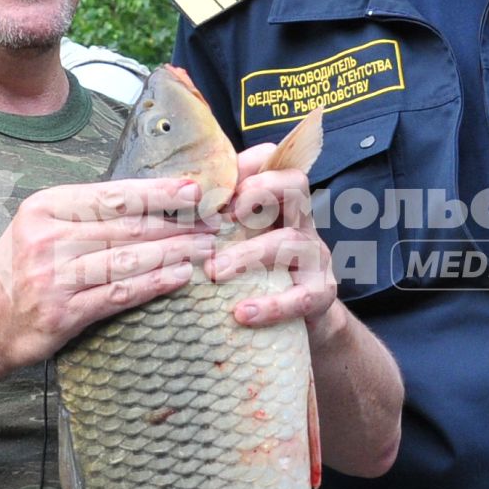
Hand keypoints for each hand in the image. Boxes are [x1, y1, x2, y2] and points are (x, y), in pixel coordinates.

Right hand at [0, 176, 214, 383]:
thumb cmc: (15, 271)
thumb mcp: (40, 228)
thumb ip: (86, 215)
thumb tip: (149, 200)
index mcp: (45, 208)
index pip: (113, 194)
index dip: (159, 191)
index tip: (196, 188)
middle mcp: (47, 238)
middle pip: (127, 225)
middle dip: (178, 222)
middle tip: (216, 219)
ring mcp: (54, 277)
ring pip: (127, 259)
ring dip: (174, 252)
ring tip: (208, 246)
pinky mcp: (62, 313)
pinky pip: (119, 294)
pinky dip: (154, 284)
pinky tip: (181, 276)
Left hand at [211, 146, 336, 330]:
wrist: (298, 325)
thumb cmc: (258, 278)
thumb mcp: (238, 243)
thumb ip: (214, 222)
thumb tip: (168, 201)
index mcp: (278, 205)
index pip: (274, 164)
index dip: (248, 165)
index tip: (215, 185)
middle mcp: (301, 223)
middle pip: (295, 185)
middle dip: (260, 190)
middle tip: (222, 214)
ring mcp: (315, 257)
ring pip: (291, 239)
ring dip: (248, 254)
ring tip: (213, 272)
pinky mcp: (321, 293)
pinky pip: (302, 296)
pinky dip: (271, 305)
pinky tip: (242, 313)